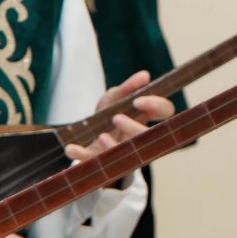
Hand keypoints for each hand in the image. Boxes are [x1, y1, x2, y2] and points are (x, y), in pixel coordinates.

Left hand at [67, 71, 174, 187]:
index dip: (157, 106)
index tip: (138, 101)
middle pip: (147, 136)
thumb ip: (127, 88)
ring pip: (126, 154)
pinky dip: (81, 155)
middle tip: (116, 118)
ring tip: (101, 136)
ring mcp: (121, 152)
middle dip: (134, 128)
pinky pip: (93, 162)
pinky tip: (70, 148)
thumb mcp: (113, 99)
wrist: (87, 136)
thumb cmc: (106, 115)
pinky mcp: (101, 162)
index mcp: (145, 117)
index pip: (165, 111)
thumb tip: (144, 75)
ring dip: (115, 146)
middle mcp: (138, 137)